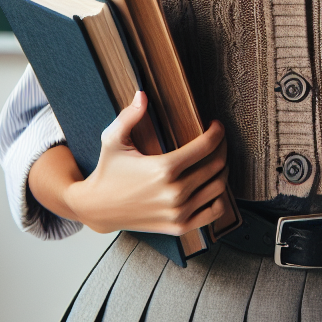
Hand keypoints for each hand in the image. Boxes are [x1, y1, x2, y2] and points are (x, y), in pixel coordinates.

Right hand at [62, 91, 227, 235]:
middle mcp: (175, 193)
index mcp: (163, 168)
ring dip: (223, 171)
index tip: (217, 126)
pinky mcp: (179, 226)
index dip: (217, 132)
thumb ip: (129, 116)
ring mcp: (179, 212)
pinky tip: (213, 186)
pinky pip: (213, 213)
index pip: (205, 147)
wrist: (98, 209)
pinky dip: (220, 198)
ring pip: (219, 188)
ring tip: (218, 160)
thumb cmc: (107, 171)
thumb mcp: (113, 140)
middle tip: (220, 140)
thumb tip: (142, 94)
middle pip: (216, 166)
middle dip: (222, 148)